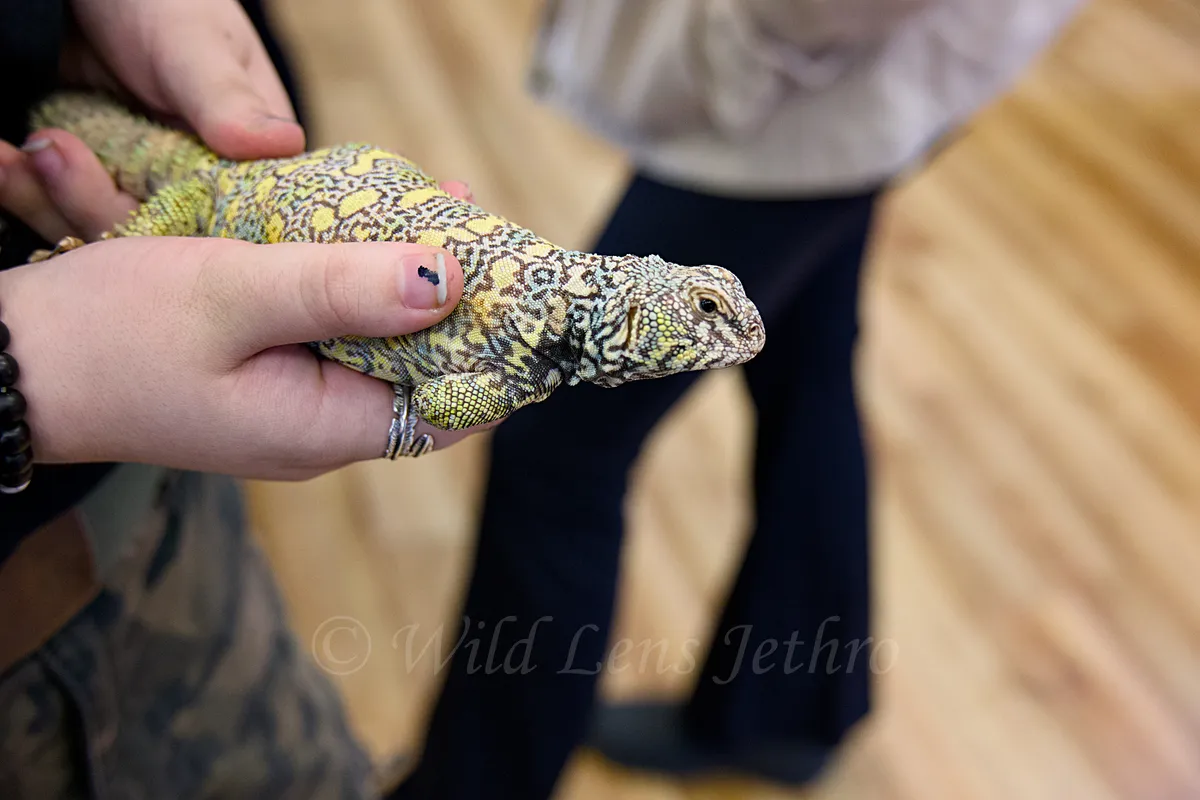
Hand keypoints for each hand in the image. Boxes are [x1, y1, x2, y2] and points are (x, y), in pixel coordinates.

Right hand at [0, 236, 496, 479]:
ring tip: (433, 213)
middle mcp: (324, 428)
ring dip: (407, 287)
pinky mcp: (271, 378)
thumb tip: (449, 278)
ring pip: (383, 347)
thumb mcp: (233, 294)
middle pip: (426, 372)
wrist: (17, 363)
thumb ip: (342, 287)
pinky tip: (365, 238)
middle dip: (457, 304)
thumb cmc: (112, 335)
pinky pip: (339, 335)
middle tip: (471, 222)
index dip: (498, 348)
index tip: (517, 280)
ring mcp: (297, 406)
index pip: (457, 406)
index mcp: (328, 427)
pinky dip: (360, 288)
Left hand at [4, 0, 475, 242]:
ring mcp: (138, 185)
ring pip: (102, 230)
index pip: (233, 225)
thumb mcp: (193, 42)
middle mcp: (197, 185)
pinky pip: (58, 207)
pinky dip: (27, 186)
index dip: (188, 229)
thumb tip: (282, 144)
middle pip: (158, 238)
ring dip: (50, 197)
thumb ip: (227, 98)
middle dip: (97, 204)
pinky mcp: (87, 182)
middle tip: (53, 153)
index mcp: (248, 162)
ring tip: (20, 154)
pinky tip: (8, 158)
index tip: (136, 204)